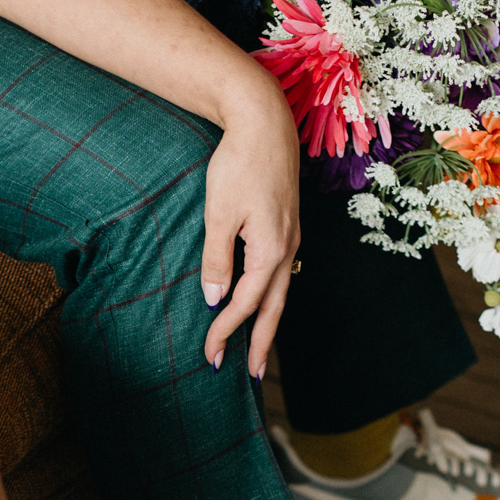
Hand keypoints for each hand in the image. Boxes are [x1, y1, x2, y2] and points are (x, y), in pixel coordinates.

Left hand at [201, 75, 300, 381]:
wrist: (264, 121)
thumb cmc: (238, 164)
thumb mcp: (219, 214)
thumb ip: (217, 259)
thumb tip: (215, 299)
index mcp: (270, 251)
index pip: (244, 304)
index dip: (225, 332)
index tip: (208, 355)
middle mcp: (287, 249)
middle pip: (273, 309)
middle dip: (259, 345)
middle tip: (250, 377)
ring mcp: (291, 238)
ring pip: (280, 293)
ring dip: (267, 324)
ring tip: (257, 351)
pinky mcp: (287, 228)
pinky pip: (280, 275)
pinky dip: (270, 298)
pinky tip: (262, 304)